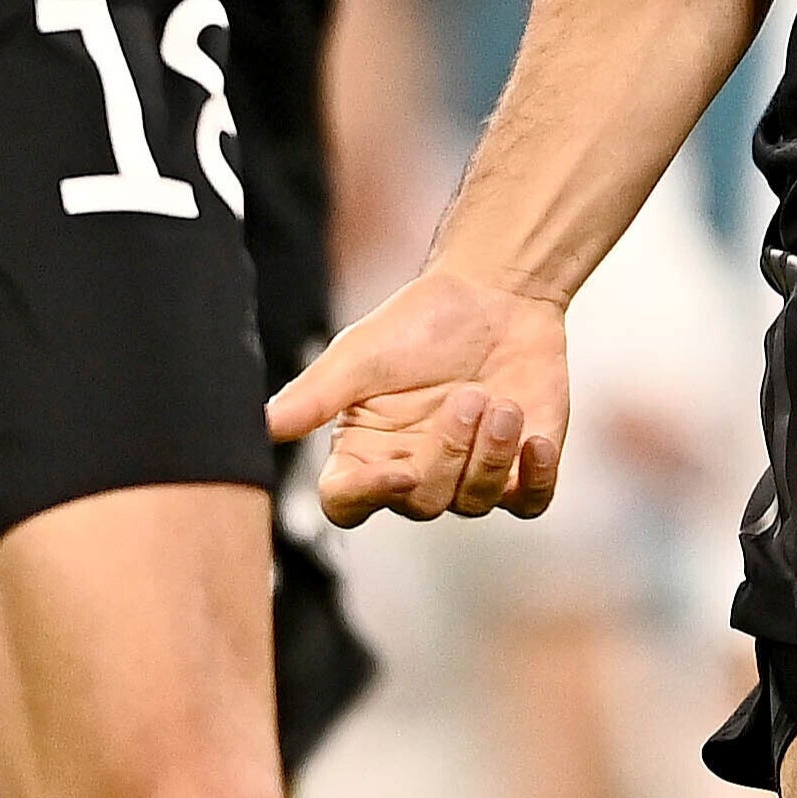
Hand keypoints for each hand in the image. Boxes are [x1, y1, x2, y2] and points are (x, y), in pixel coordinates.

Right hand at [270, 266, 569, 522]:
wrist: (496, 294)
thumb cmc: (420, 321)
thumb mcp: (361, 352)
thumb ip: (316, 393)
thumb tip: (262, 425)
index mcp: (365, 450)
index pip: (347, 503)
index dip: (368, 497)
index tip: (398, 469)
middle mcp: (413, 471)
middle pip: (422, 502)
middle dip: (450, 452)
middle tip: (469, 397)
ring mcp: (469, 474)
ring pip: (475, 502)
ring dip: (491, 456)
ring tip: (503, 403)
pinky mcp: (520, 468)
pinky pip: (529, 502)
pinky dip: (534, 479)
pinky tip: (535, 440)